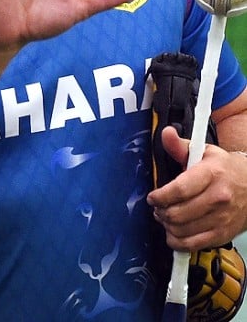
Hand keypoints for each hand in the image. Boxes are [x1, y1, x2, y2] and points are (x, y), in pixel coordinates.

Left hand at [148, 125, 246, 249]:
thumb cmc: (224, 169)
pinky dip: (177, 241)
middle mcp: (218, 198)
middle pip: (178, 213)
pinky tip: (173, 233)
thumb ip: (180, 146)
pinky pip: (193, 244)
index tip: (152, 197)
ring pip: (182, 230)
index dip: (160, 196)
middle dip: (160, 211)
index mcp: (212, 175)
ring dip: (167, 225)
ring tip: (165, 217)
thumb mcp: (204, 152)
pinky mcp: (222, 234)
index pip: (180, 190)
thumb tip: (166, 133)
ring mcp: (222, 218)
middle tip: (157, 207)